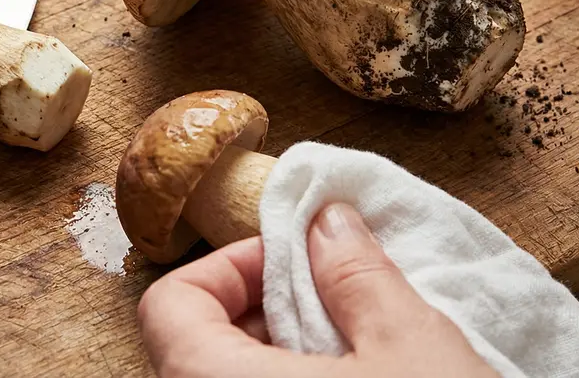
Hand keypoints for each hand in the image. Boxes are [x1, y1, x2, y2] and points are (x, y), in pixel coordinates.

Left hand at [136, 202, 496, 377]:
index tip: (294, 261)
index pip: (169, 306)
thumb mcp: (409, 348)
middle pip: (196, 348)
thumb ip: (356, 274)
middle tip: (336, 301)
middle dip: (266, 310)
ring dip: (283, 357)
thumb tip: (327, 222)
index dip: (228, 267)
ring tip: (357, 353)